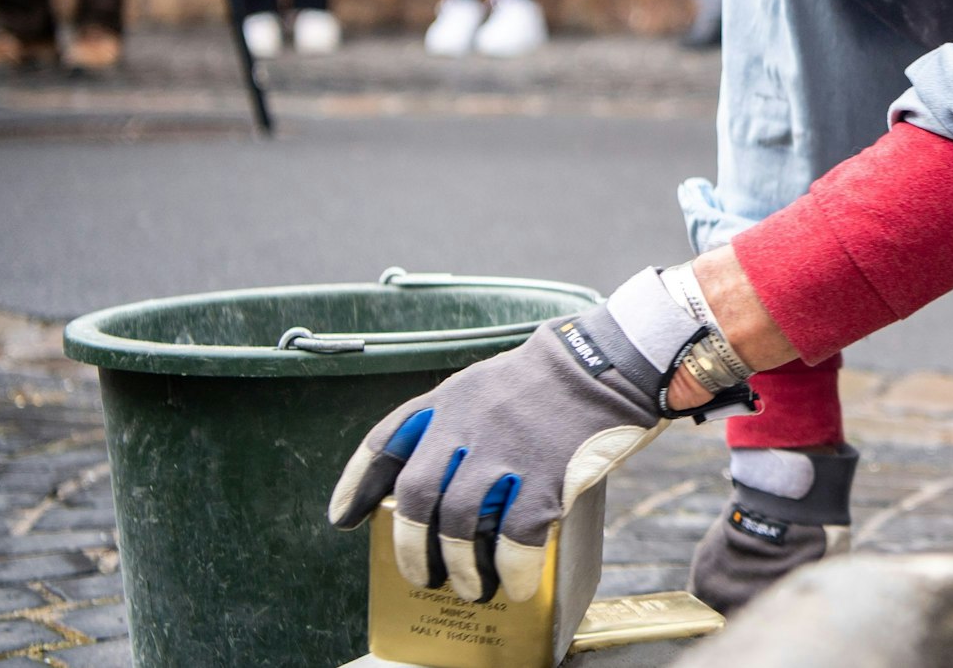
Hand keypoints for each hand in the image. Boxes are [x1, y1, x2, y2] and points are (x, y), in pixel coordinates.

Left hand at [328, 269, 736, 601]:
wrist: (609, 364)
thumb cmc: (550, 381)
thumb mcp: (485, 385)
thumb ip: (455, 423)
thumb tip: (437, 487)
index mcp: (448, 401)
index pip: (385, 442)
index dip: (356, 485)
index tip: (343, 518)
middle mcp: (467, 426)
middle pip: (417, 499)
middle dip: (412, 548)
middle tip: (423, 576)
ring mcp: (506, 452)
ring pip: (459, 526)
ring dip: (461, 569)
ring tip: (471, 587)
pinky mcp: (546, 476)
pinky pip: (515, 539)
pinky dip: (511, 571)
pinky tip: (515, 584)